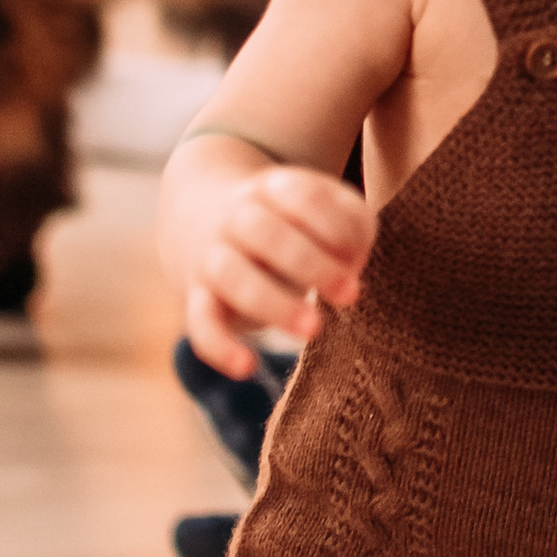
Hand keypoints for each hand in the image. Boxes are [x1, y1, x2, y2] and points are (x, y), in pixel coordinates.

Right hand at [183, 163, 373, 377]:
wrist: (206, 213)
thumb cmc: (291, 221)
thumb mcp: (326, 209)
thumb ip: (352, 226)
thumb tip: (351, 264)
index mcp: (273, 188)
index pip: (303, 196)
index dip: (334, 227)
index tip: (358, 257)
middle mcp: (236, 217)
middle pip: (264, 231)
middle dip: (310, 263)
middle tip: (350, 294)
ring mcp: (212, 256)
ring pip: (230, 274)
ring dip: (273, 303)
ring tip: (313, 329)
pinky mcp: (198, 297)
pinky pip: (199, 322)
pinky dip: (218, 346)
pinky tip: (247, 368)